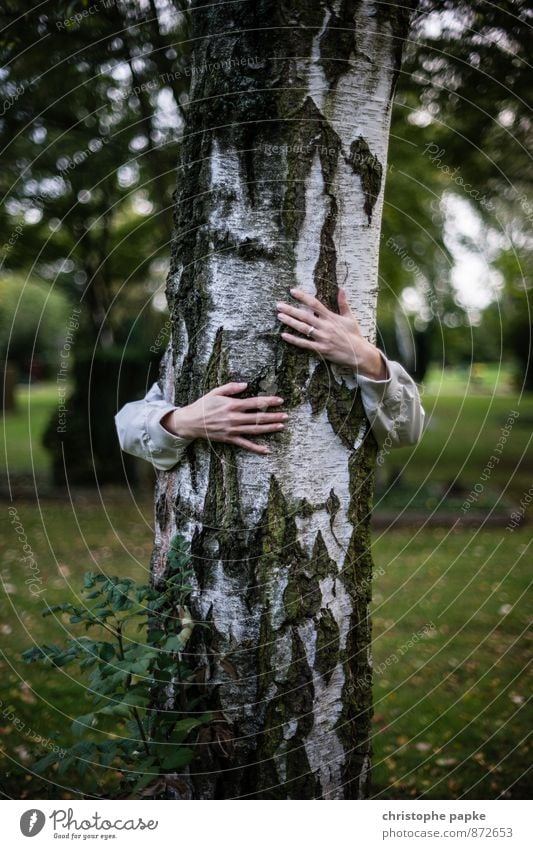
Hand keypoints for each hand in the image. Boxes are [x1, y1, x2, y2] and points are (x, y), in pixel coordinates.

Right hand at [160, 382, 286, 454]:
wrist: (190, 422)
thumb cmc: (203, 405)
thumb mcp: (215, 392)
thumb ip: (231, 388)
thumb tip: (246, 384)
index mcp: (232, 405)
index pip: (254, 403)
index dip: (268, 402)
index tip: (280, 401)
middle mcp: (234, 418)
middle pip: (258, 417)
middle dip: (273, 416)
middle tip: (286, 415)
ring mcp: (232, 430)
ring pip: (254, 430)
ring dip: (269, 428)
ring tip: (281, 426)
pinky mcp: (229, 439)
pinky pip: (245, 444)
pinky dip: (256, 448)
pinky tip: (267, 450)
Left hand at [276, 288, 387, 379]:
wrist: (360, 354)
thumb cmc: (354, 335)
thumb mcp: (350, 317)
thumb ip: (343, 303)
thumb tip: (342, 289)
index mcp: (331, 317)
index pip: (315, 304)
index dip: (303, 297)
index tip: (292, 291)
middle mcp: (325, 326)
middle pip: (305, 315)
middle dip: (291, 309)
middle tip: (278, 304)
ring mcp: (322, 338)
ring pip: (303, 328)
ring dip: (290, 322)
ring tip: (279, 316)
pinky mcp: (321, 349)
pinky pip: (305, 344)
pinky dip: (294, 340)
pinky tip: (284, 335)